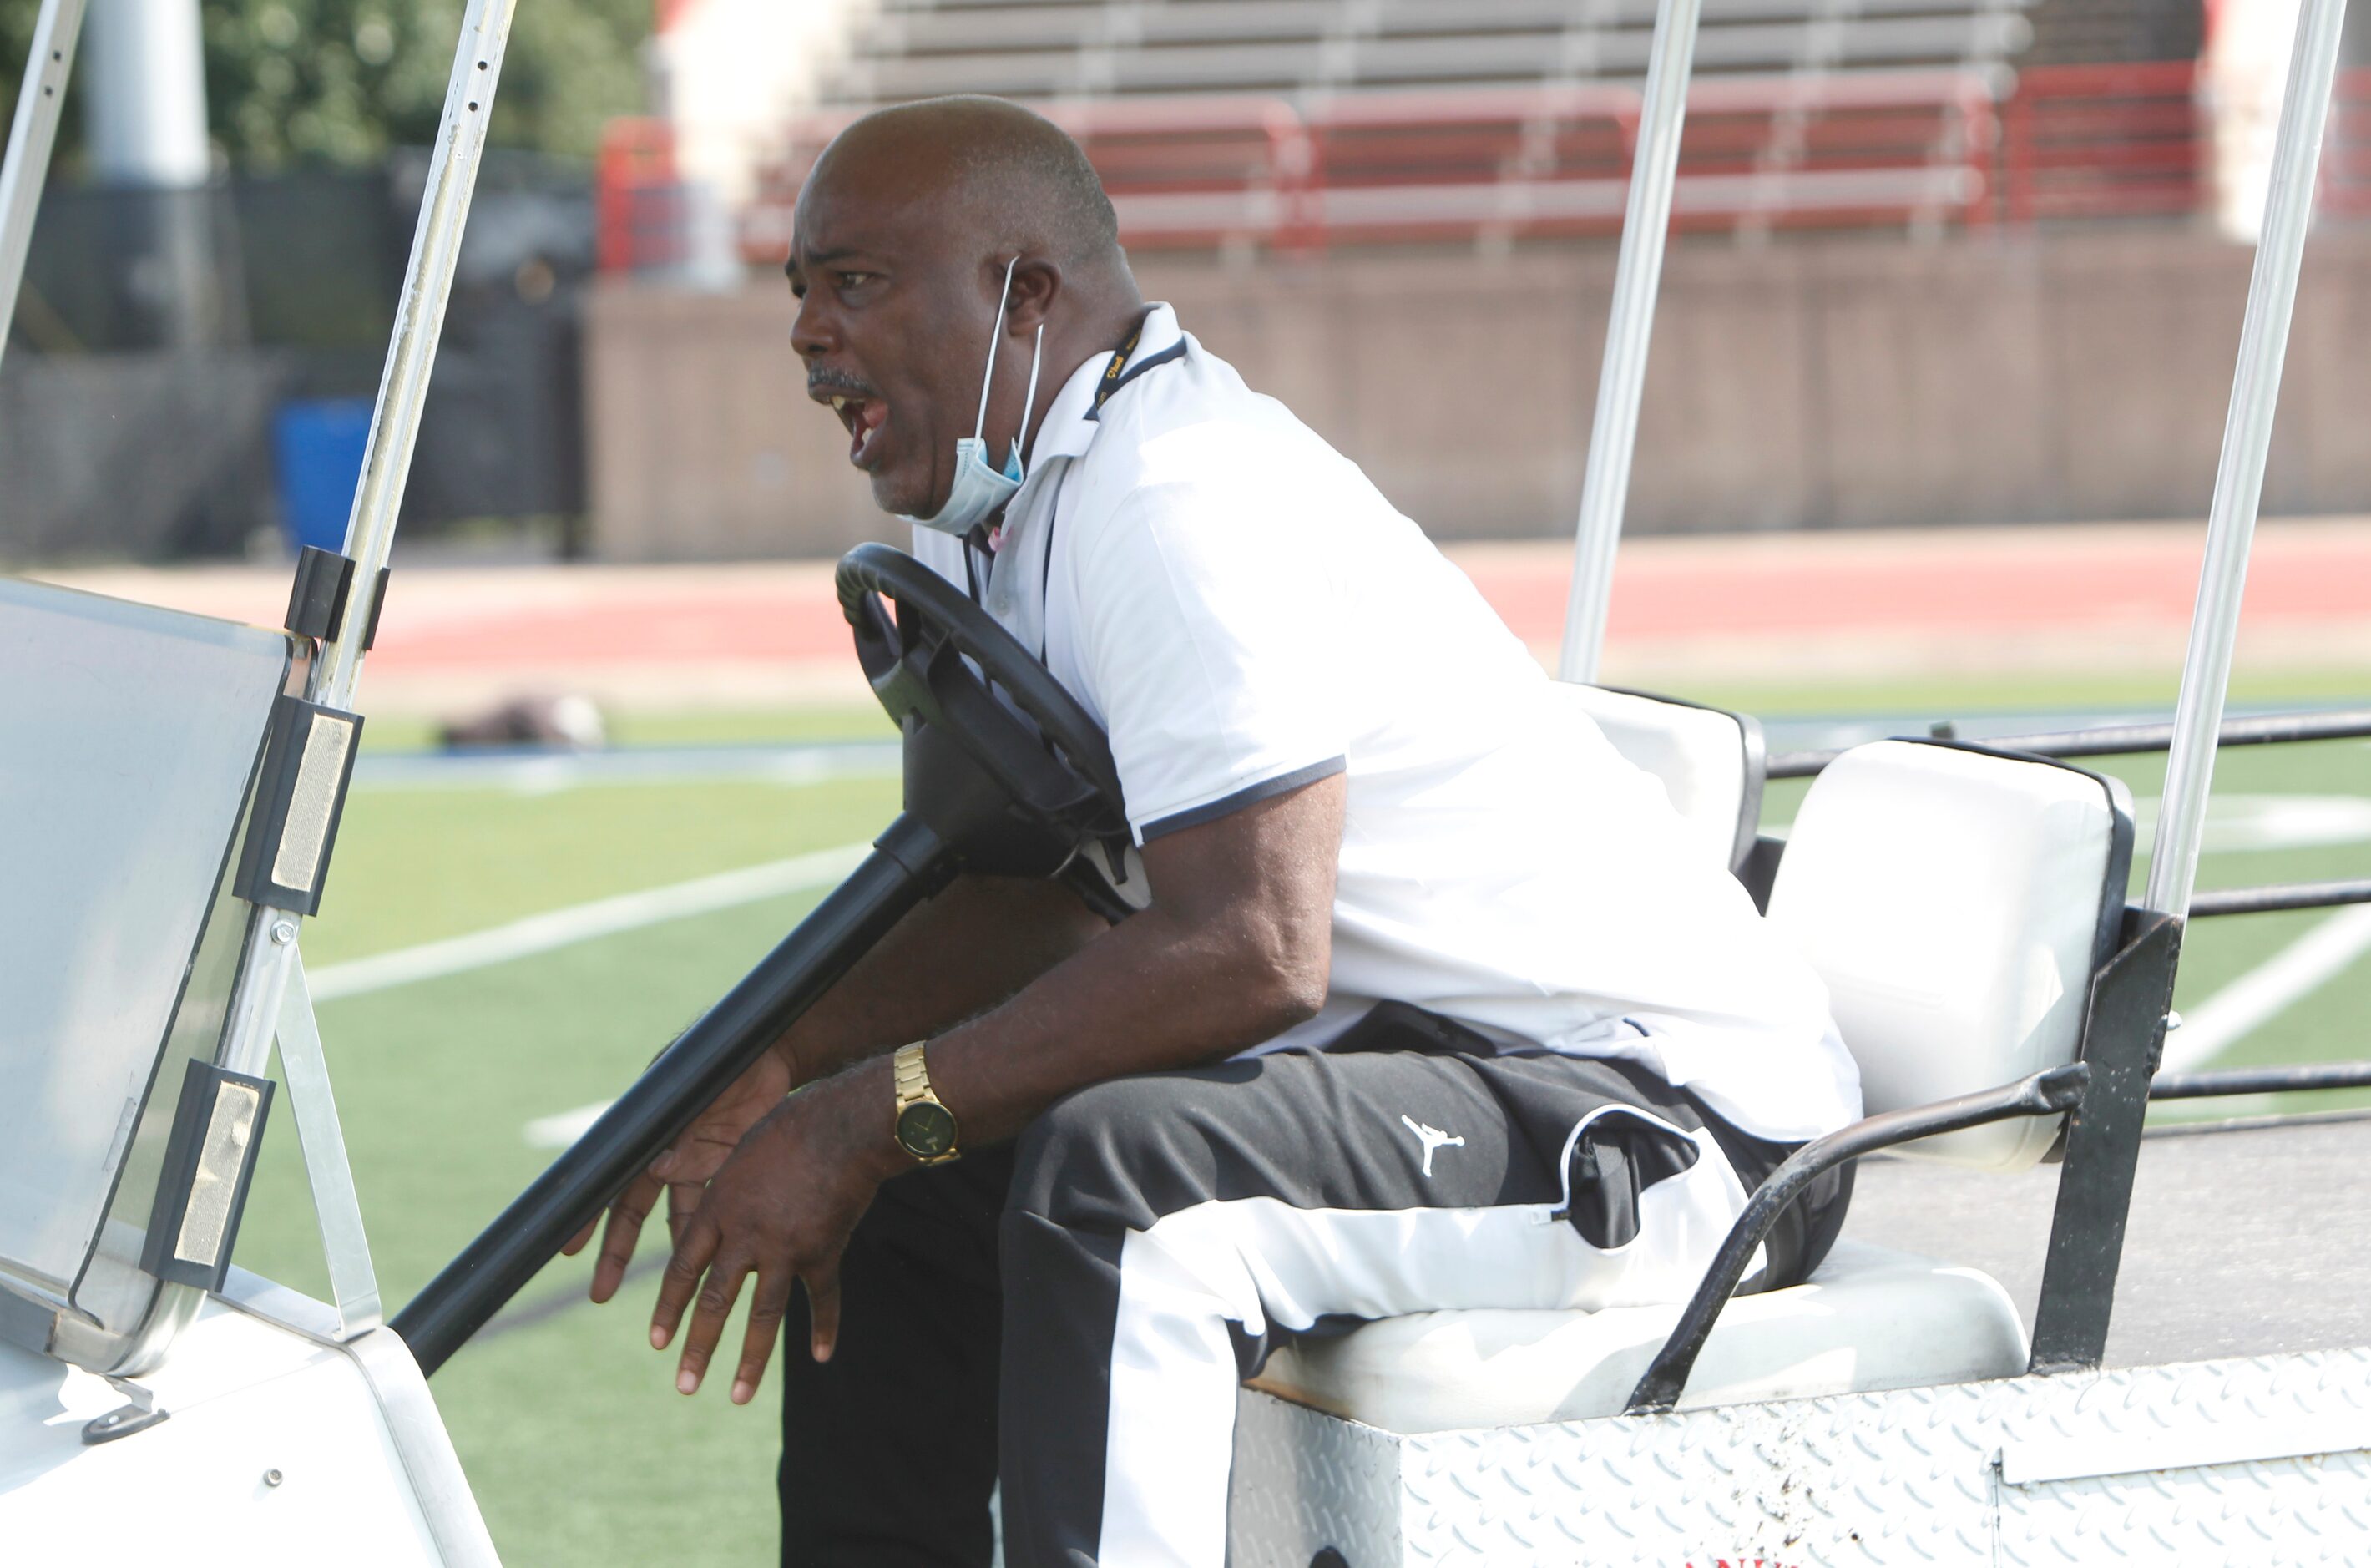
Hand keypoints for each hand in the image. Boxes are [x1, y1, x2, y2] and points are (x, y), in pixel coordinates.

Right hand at [561, 1047, 792, 1303]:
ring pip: (673, 1215)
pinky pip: (709, 1206)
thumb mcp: (699, 1086)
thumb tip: (658, 1169)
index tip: (566, 1248)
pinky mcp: (725, 1164)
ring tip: (663, 1296)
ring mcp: (694, 1158)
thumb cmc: (728, 1055)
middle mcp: (664, 1148)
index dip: (588, 1214)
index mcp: (647, 1128)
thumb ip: (682, 1126)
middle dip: (616, 1250)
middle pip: (632, 1208)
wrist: (778, 1047)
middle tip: (600, 1293)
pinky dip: (703, 1233)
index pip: (609, 1177)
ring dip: (667, 1253)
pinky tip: (701, 1268)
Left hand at [650, 1059, 902, 1403]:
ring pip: (763, 1314)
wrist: (844, 1126)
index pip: (684, 1269)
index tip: (657, 1342)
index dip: (670, 1308)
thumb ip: (715, 1176)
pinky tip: (822, 1356)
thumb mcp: (740, 1146)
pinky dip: (824, 1327)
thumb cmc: (790, 1125)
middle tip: (684, 1385)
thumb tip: (668, 1166)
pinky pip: (822, 1299)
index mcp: (719, 1209)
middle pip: (716, 1301)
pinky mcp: (823, 1252)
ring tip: (736, 1397)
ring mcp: (785, 1248)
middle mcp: (745, 1236)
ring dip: (750, 1360)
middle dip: (698, 1347)